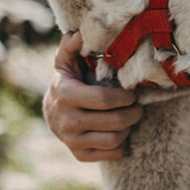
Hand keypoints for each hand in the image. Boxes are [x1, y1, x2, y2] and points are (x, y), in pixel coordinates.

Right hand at [43, 31, 143, 161]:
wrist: (52, 112)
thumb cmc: (67, 80)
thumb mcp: (66, 60)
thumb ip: (72, 45)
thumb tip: (81, 33)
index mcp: (66, 95)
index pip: (104, 99)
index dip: (124, 97)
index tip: (132, 94)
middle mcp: (67, 121)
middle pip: (114, 122)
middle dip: (133, 113)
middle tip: (138, 106)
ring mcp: (72, 141)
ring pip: (115, 139)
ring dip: (128, 128)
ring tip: (129, 117)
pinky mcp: (79, 155)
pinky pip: (111, 154)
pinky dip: (121, 145)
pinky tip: (119, 132)